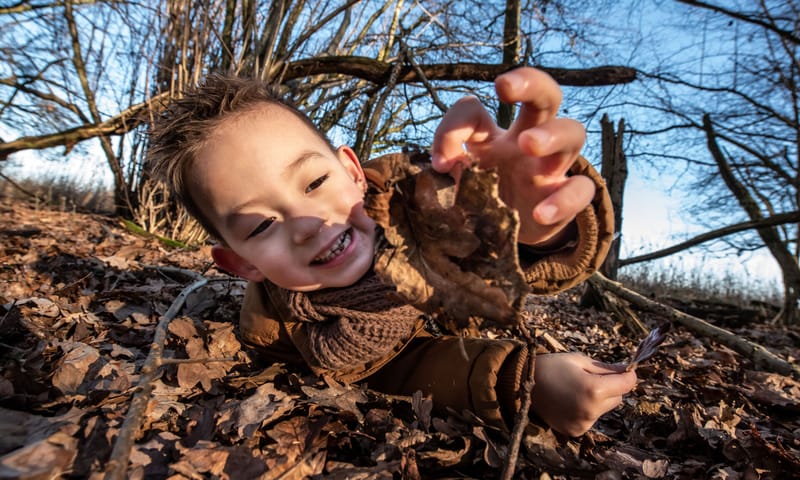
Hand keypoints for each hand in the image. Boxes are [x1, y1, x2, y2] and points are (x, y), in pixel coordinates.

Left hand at [431, 67, 592, 245]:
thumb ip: (447, 167)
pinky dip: (564, 200)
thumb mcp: (457, 185)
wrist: (504, 243)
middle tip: (504, 86)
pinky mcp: (566, 198)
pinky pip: (581, 189)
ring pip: (573, 132)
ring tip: (528, 145)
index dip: (456, 125)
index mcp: (494, 137)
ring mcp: (551, 169)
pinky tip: (541, 213)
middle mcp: (527, 143)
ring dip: (552, 133)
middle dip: (529, 82)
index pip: (476, 110)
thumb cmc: (481, 204)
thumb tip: (443, 164)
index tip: (440, 162)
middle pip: (545, 96)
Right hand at [530, 353, 636, 436]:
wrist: (522, 385)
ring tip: (576, 389)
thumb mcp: (579, 360)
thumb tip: (627, 369)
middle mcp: (591, 410)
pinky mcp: (576, 431)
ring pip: (605, 409)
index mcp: (594, 389)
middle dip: (611, 387)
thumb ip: (606, 367)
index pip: (627, 384)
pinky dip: (587, 410)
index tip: (625, 370)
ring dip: (599, 400)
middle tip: (590, 377)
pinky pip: (592, 418)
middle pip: (618, 398)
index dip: (627, 375)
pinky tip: (570, 401)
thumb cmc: (552, 367)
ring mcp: (583, 423)